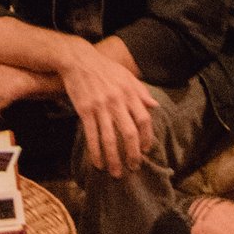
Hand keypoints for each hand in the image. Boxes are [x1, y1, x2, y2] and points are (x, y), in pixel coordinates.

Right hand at [59, 42, 154, 178]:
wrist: (79, 60)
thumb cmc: (105, 68)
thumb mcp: (126, 76)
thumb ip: (141, 91)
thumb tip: (155, 105)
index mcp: (129, 93)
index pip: (144, 120)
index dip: (147, 137)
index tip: (146, 150)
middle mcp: (117, 101)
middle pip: (129, 133)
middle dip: (133, 154)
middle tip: (134, 167)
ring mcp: (100, 107)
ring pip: (110, 139)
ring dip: (114, 159)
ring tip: (116, 173)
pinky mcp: (85, 111)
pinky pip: (92, 136)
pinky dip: (95, 152)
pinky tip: (97, 163)